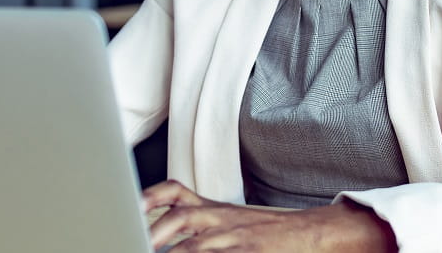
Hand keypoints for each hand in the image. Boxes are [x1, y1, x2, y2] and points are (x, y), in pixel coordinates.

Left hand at [143, 180, 396, 251]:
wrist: (311, 234)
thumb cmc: (266, 232)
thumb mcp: (230, 217)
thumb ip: (197, 216)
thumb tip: (157, 225)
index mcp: (213, 208)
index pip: (175, 193)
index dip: (150, 198)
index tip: (129, 205)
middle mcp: (221, 218)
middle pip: (181, 216)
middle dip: (154, 231)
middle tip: (134, 240)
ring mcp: (235, 236)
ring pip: (197, 243)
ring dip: (173, 251)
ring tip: (150, 252)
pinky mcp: (248, 252)